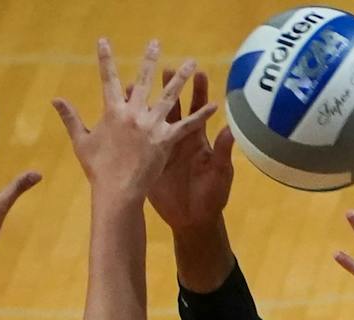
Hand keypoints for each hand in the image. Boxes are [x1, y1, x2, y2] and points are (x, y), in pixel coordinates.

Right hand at [52, 39, 214, 202]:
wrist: (117, 192)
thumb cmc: (98, 170)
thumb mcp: (81, 142)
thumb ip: (71, 118)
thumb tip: (55, 99)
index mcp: (113, 111)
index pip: (109, 79)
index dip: (105, 59)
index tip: (103, 41)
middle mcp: (133, 114)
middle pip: (144, 81)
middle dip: (149, 60)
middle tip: (155, 43)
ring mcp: (151, 126)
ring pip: (170, 97)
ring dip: (182, 79)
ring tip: (192, 63)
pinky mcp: (166, 141)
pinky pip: (188, 126)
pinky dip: (201, 116)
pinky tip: (215, 105)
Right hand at [148, 69, 234, 232]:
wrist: (194, 219)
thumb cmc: (212, 197)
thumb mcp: (221, 174)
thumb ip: (224, 152)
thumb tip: (230, 129)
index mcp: (198, 140)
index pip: (199, 110)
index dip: (199, 92)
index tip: (199, 73)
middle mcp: (180, 139)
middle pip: (174, 108)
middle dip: (170, 87)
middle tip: (165, 66)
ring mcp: (163, 148)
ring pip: (153, 120)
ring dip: (146, 101)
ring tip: (136, 82)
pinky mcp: (152, 159)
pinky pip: (141, 140)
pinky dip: (133, 126)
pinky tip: (123, 113)